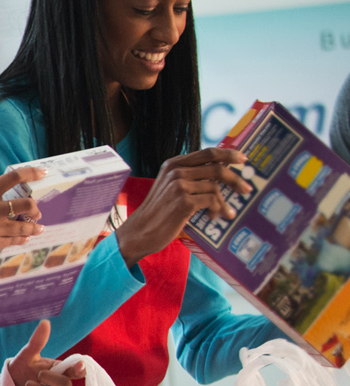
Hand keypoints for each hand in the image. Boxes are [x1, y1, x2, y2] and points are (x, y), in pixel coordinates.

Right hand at [0, 167, 45, 263]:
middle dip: (36, 209)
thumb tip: (5, 198)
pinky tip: (24, 238)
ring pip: (25, 226)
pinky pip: (15, 240)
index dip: (32, 173)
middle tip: (36, 213)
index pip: (13, 178)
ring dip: (35, 227)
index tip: (43, 174)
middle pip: (28, 204)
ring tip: (38, 228)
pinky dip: (22, 239)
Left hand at [4, 320, 84, 385]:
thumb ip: (37, 341)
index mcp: (61, 372)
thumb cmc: (21, 370)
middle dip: (48, 380)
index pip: (78, 371)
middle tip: (35, 377)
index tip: (79, 367)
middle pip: (65, 385)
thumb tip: (45, 322)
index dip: (80, 370)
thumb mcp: (27, 355)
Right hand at [114, 147, 249, 268]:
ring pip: (215, 187)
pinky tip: (213, 218)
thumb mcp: (170, 188)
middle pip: (217, 168)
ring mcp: (179, 186)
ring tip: (227, 212)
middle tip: (246, 189)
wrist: (139, 232)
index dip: (229, 154)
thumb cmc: (158, 213)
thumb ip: (189, 177)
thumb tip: (220, 173)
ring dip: (224, 202)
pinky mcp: (183, 202)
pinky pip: (211, 201)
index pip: (208, 152)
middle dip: (235, 179)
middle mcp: (175, 172)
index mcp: (172, 164)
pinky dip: (217, 210)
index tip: (243, 159)